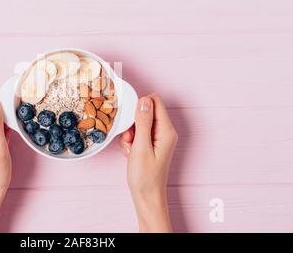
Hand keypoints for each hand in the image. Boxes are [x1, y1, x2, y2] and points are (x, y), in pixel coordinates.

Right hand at [120, 93, 177, 232]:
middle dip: (133, 123)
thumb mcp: (140, 146)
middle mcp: (165, 132)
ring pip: (140, 123)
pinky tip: (131, 153)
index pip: (155, 101)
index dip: (140, 107)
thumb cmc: (145, 176)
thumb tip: (144, 100)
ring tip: (131, 149)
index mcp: (166, 130)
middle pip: (146, 112)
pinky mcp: (152, 144)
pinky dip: (132, 141)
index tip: (132, 122)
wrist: (147, 196)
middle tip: (131, 140)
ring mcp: (159, 138)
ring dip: (131, 133)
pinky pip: (139, 133)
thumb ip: (143, 122)